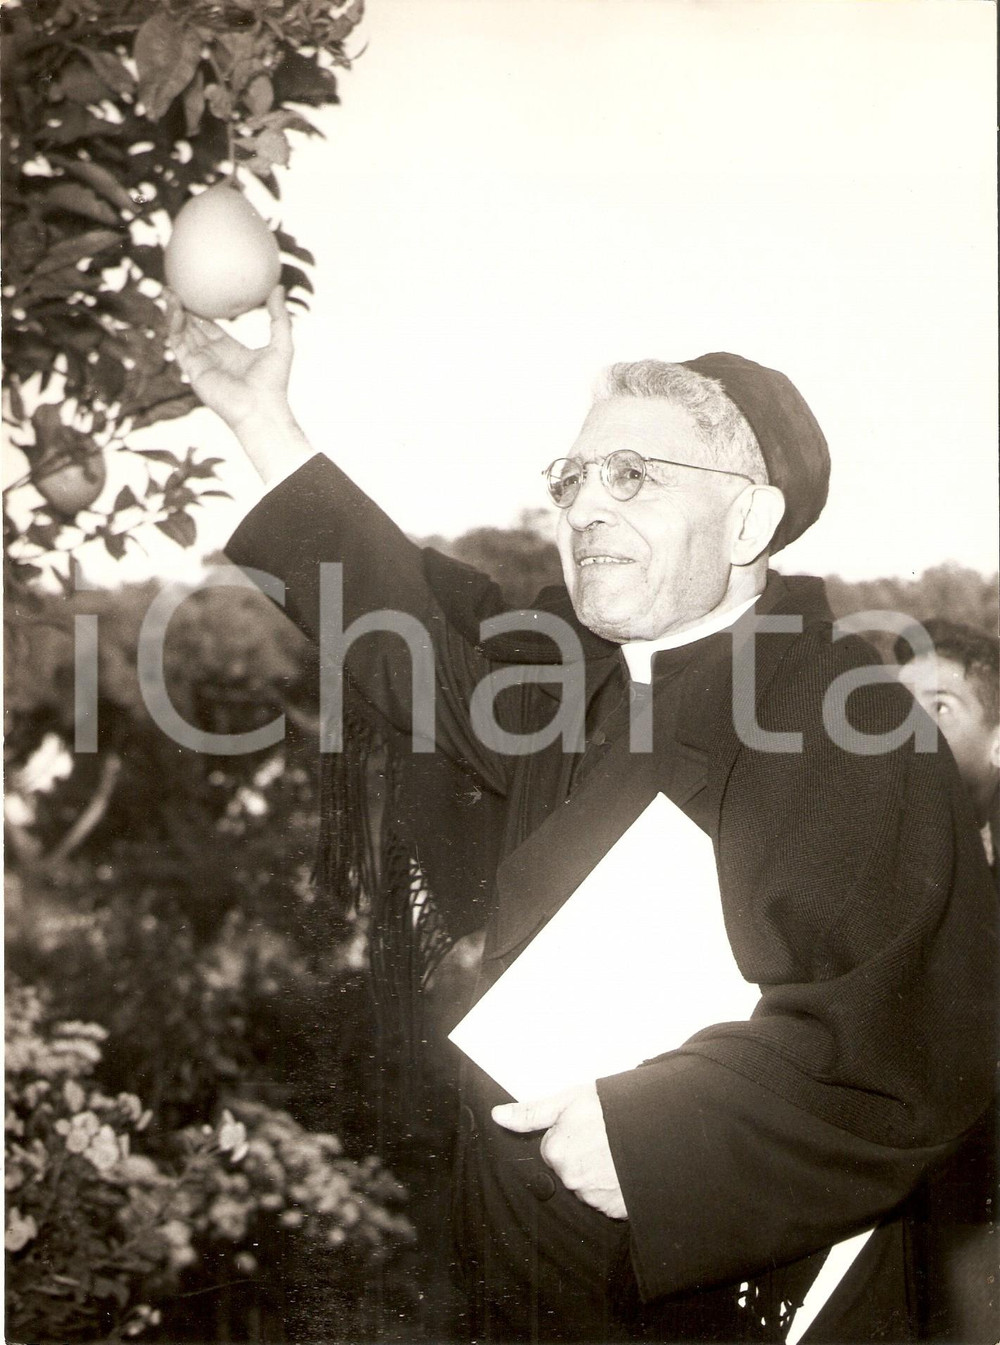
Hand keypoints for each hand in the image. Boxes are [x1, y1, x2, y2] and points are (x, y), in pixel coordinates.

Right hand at [166, 285, 293, 434]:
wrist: (260, 409)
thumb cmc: (273, 382)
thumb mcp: (281, 343)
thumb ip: (279, 316)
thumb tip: (279, 287)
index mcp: (230, 351)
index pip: (211, 327)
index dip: (202, 311)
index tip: (196, 292)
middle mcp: (213, 356)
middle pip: (192, 328)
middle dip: (182, 309)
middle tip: (175, 286)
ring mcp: (201, 362)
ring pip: (182, 333)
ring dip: (174, 313)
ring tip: (169, 292)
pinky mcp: (193, 369)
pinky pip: (179, 344)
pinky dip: (174, 327)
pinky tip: (175, 310)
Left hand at [492, 1083, 626, 1218]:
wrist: (654, 1126)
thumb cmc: (612, 1109)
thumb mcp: (568, 1100)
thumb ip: (530, 1112)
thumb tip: (497, 1116)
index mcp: (557, 1153)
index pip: (552, 1150)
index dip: (568, 1136)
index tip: (585, 1127)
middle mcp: (572, 1180)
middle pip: (568, 1170)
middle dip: (582, 1156)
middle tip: (602, 1139)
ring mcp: (595, 1197)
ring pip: (587, 1186)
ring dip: (598, 1173)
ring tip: (615, 1153)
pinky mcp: (617, 1210)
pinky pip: (607, 1201)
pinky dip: (614, 1189)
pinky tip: (623, 1170)